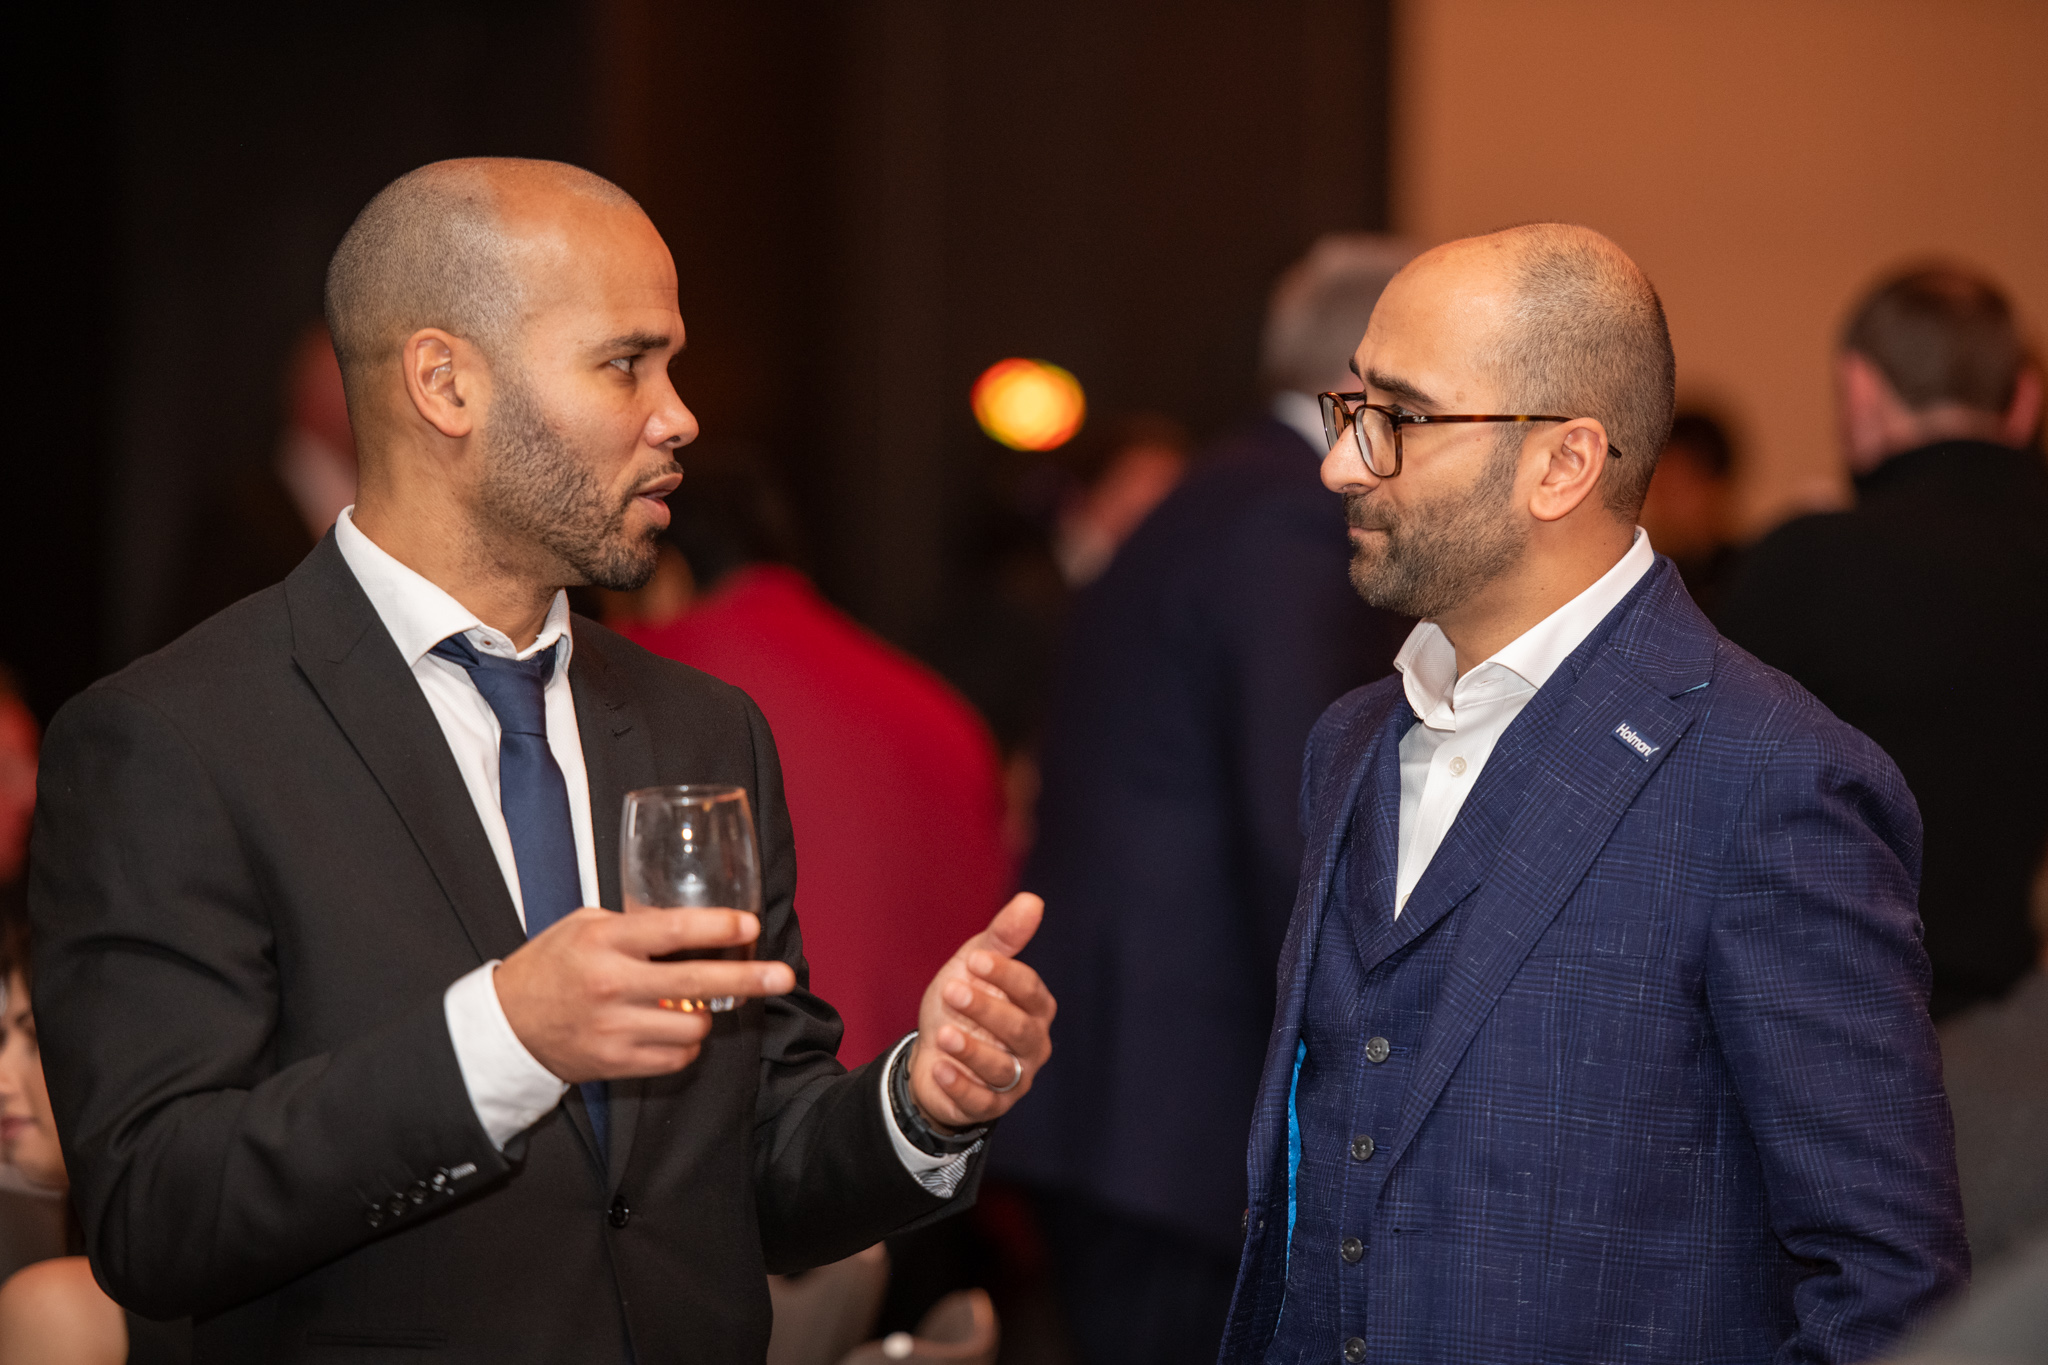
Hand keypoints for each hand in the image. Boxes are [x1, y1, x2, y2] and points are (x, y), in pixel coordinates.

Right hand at [494, 907, 795, 1082]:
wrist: (506, 1028)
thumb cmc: (549, 967)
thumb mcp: (583, 927)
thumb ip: (633, 924)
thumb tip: (692, 924)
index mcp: (605, 943)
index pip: (673, 930)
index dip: (718, 926)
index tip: (750, 925)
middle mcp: (612, 985)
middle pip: (697, 981)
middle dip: (749, 978)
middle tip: (783, 976)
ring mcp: (615, 1028)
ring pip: (694, 1024)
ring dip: (706, 1014)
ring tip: (693, 1003)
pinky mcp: (616, 1062)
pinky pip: (677, 1056)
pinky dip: (686, 1042)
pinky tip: (673, 1028)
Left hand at [908, 893, 1054, 1131]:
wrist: (933, 1052)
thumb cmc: (962, 1005)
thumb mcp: (975, 967)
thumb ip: (1003, 937)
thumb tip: (1032, 900)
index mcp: (1035, 1008)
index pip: (1031, 991)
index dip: (1006, 975)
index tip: (975, 959)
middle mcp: (1032, 1045)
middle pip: (1019, 1030)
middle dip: (986, 1009)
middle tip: (951, 990)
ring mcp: (1014, 1080)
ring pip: (1002, 1069)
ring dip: (972, 1051)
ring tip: (943, 1033)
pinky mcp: (990, 1106)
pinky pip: (980, 1101)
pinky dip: (960, 1086)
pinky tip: (940, 1068)